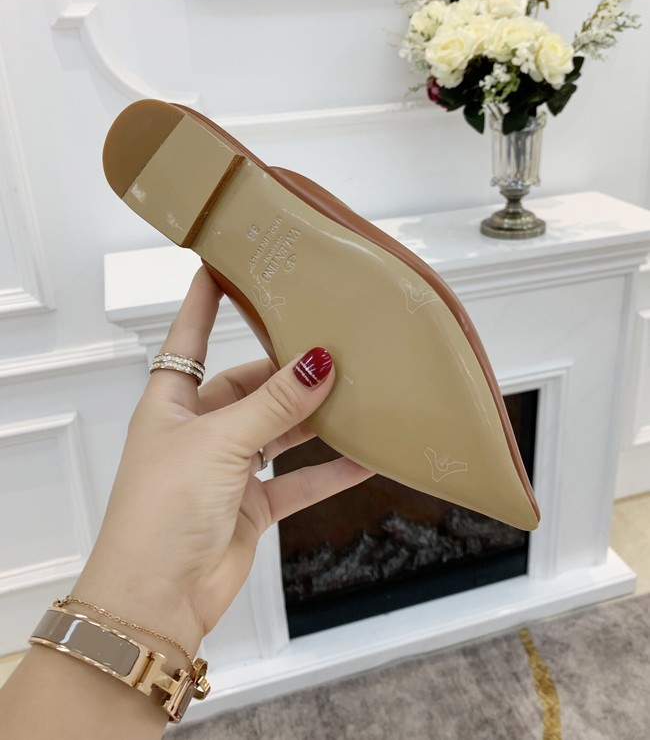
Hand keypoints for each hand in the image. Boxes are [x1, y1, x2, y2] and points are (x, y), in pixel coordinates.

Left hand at [74, 266, 371, 657]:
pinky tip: (364, 456)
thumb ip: (272, 405)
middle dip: (289, 371)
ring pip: (279, 430)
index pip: (190, 338)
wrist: (157, 599)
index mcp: (172, 403)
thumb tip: (317, 362)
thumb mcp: (219, 443)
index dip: (205, 302)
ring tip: (358, 393)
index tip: (223, 266)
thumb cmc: (162, 511)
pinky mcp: (250, 505)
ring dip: (314, 418)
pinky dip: (328, 469)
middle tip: (334, 346)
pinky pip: (297, 479)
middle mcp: (199, 429)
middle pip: (250, 385)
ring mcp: (226, 469)